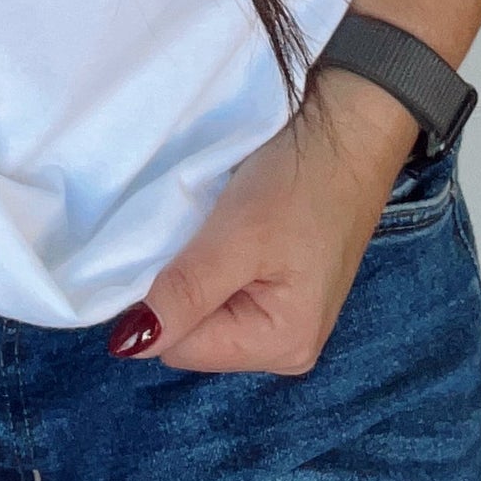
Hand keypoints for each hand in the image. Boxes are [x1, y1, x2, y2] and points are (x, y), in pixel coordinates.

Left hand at [107, 68, 422, 373]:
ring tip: (210, 228)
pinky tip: (225, 230)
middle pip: (197, 335)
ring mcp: (288, 318)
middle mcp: (288, 348)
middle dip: (182, 289)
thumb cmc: (300, 183)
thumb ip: (185, 293)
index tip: (165, 249)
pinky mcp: (285, 289)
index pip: (182, 347)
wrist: (350, 132)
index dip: (159, 302)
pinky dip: (215, 262)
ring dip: (197, 273)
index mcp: (281, 346)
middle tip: (194, 233)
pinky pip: (229, 291)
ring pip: (209, 312)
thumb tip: (130, 344)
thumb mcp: (237, 236)